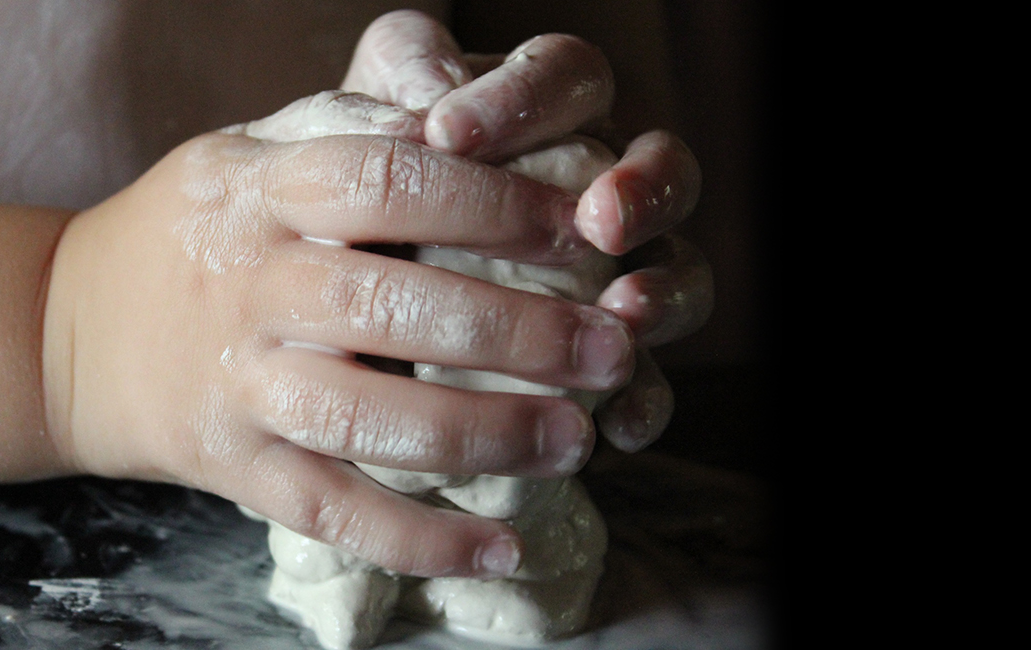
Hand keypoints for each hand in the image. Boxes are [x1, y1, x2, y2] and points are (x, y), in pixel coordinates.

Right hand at [40, 93, 637, 579]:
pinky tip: (499, 547)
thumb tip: (463, 122)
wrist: (66, 327)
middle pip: (391, 304)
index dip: (493, 203)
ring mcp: (239, 384)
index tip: (582, 230)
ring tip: (576, 441)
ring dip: (483, 434)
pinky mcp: (234, 467)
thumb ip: (348, 134)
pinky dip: (419, 539)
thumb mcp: (250, 151)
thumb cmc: (197, 229)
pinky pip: (333, 510)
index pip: (388, 180)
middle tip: (612, 349)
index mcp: (262, 189)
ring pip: (367, 421)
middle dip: (516, 331)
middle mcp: (250, 285)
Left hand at [341, 10, 714, 451]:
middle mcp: (605, 190)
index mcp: (553, 114)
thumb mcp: (361, 121)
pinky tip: (619, 424)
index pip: (570, 77)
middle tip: (599, 219)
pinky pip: (655, 381)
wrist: (346, 303)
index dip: (524, 98)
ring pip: (684, 274)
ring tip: (624, 313)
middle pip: (667, 171)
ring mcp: (624, 278)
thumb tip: (431, 94)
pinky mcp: (612, 365)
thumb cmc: (361, 193)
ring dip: (664, 292)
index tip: (448, 134)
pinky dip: (646, 401)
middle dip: (644, 191)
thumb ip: (400, 77)